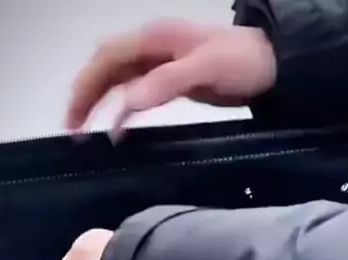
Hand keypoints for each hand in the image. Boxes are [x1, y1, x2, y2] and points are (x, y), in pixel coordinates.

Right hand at [66, 19, 275, 135]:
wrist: (274, 64)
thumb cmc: (242, 62)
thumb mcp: (205, 69)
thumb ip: (167, 84)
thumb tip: (128, 104)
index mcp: (154, 39)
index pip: (107, 59)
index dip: (86, 86)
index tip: (75, 118)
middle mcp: (152, 48)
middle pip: (105, 68)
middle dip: (85, 96)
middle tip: (73, 130)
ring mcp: (160, 63)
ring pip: (117, 80)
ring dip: (99, 103)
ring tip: (85, 132)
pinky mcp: (170, 80)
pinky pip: (136, 92)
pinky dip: (122, 110)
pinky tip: (119, 130)